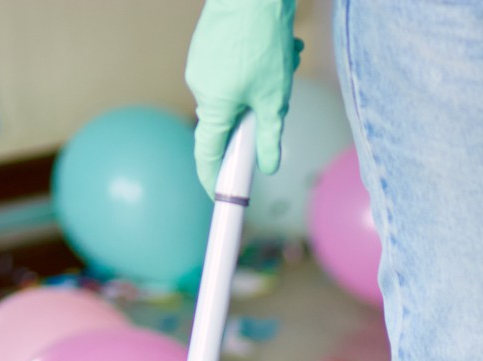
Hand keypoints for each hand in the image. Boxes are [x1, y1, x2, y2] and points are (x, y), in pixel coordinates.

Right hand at [185, 0, 302, 194]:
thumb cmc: (262, 42)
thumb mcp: (275, 96)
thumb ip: (270, 135)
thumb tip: (269, 165)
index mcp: (214, 105)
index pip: (208, 154)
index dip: (213, 178)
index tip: (219, 195)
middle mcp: (200, 87)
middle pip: (227, 120)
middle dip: (256, 114)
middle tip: (279, 92)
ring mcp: (200, 66)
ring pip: (234, 94)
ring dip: (261, 85)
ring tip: (282, 60)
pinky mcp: (206, 50)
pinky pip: (230, 72)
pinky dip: (253, 68)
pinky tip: (273, 48)